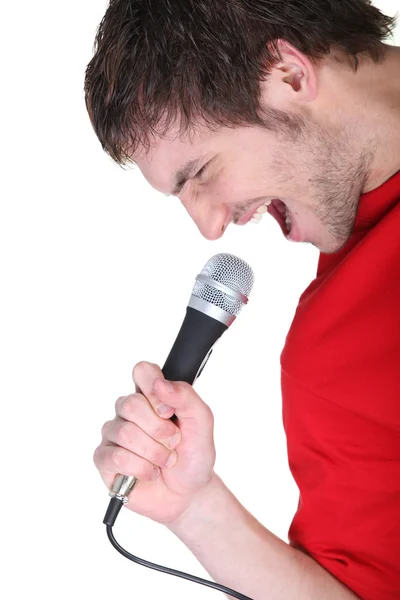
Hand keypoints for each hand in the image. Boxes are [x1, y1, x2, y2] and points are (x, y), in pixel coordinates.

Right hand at [94, 361, 215, 524]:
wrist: (189, 494)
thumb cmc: (194, 455)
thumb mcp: (202, 423)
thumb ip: (186, 397)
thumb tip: (160, 384)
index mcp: (151, 396)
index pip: (142, 371)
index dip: (152, 386)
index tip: (168, 410)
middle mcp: (129, 411)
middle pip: (131, 404)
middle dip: (160, 429)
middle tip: (174, 442)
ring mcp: (114, 434)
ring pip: (125, 433)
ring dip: (155, 453)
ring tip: (165, 461)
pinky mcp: (105, 459)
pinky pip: (117, 457)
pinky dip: (142, 469)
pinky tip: (150, 473)